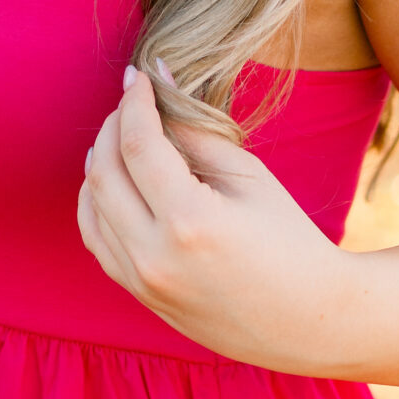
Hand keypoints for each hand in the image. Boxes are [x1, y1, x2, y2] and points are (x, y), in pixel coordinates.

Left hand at [76, 65, 362, 373]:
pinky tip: (115, 180)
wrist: (308, 320)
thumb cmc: (289, 241)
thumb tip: (159, 89)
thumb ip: (195, 135)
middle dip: (112, 127)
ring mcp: (142, 281)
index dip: (134, 103)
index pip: (138, 145)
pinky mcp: (140, 295)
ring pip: (91, 207)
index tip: (139, 77)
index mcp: (189, 221)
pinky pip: (97, 240)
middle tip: (131, 102)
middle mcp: (154, 255)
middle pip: (103, 173)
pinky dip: (96, 203)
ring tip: (123, 136)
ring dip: (99, 162)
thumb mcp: (250, 178)